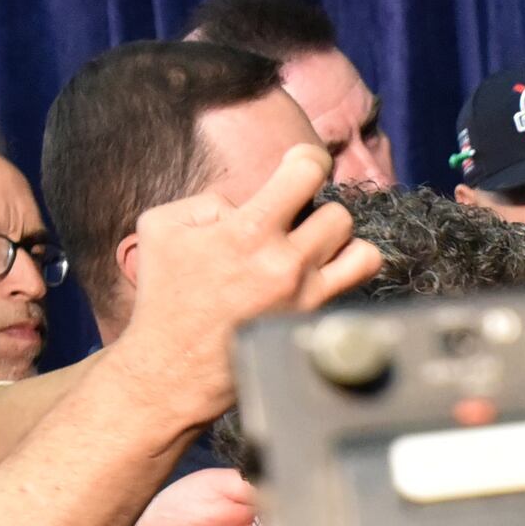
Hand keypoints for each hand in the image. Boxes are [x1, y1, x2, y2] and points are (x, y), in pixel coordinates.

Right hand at [102, 142, 382, 429]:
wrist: (173, 366)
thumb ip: (207, 201)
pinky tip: (320, 273)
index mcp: (247, 232)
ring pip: (361, 251)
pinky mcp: (314, 322)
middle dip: (315, 213)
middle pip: (339, 214)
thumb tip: (246, 203)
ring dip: (338, 244)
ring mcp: (305, 297)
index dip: (308, 159)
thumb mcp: (162, 227)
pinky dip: (347, 273)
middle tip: (292, 225)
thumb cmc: (165, 294)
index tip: (301, 164)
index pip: (307, 172)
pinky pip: (357, 286)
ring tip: (312, 249)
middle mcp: (284, 264)